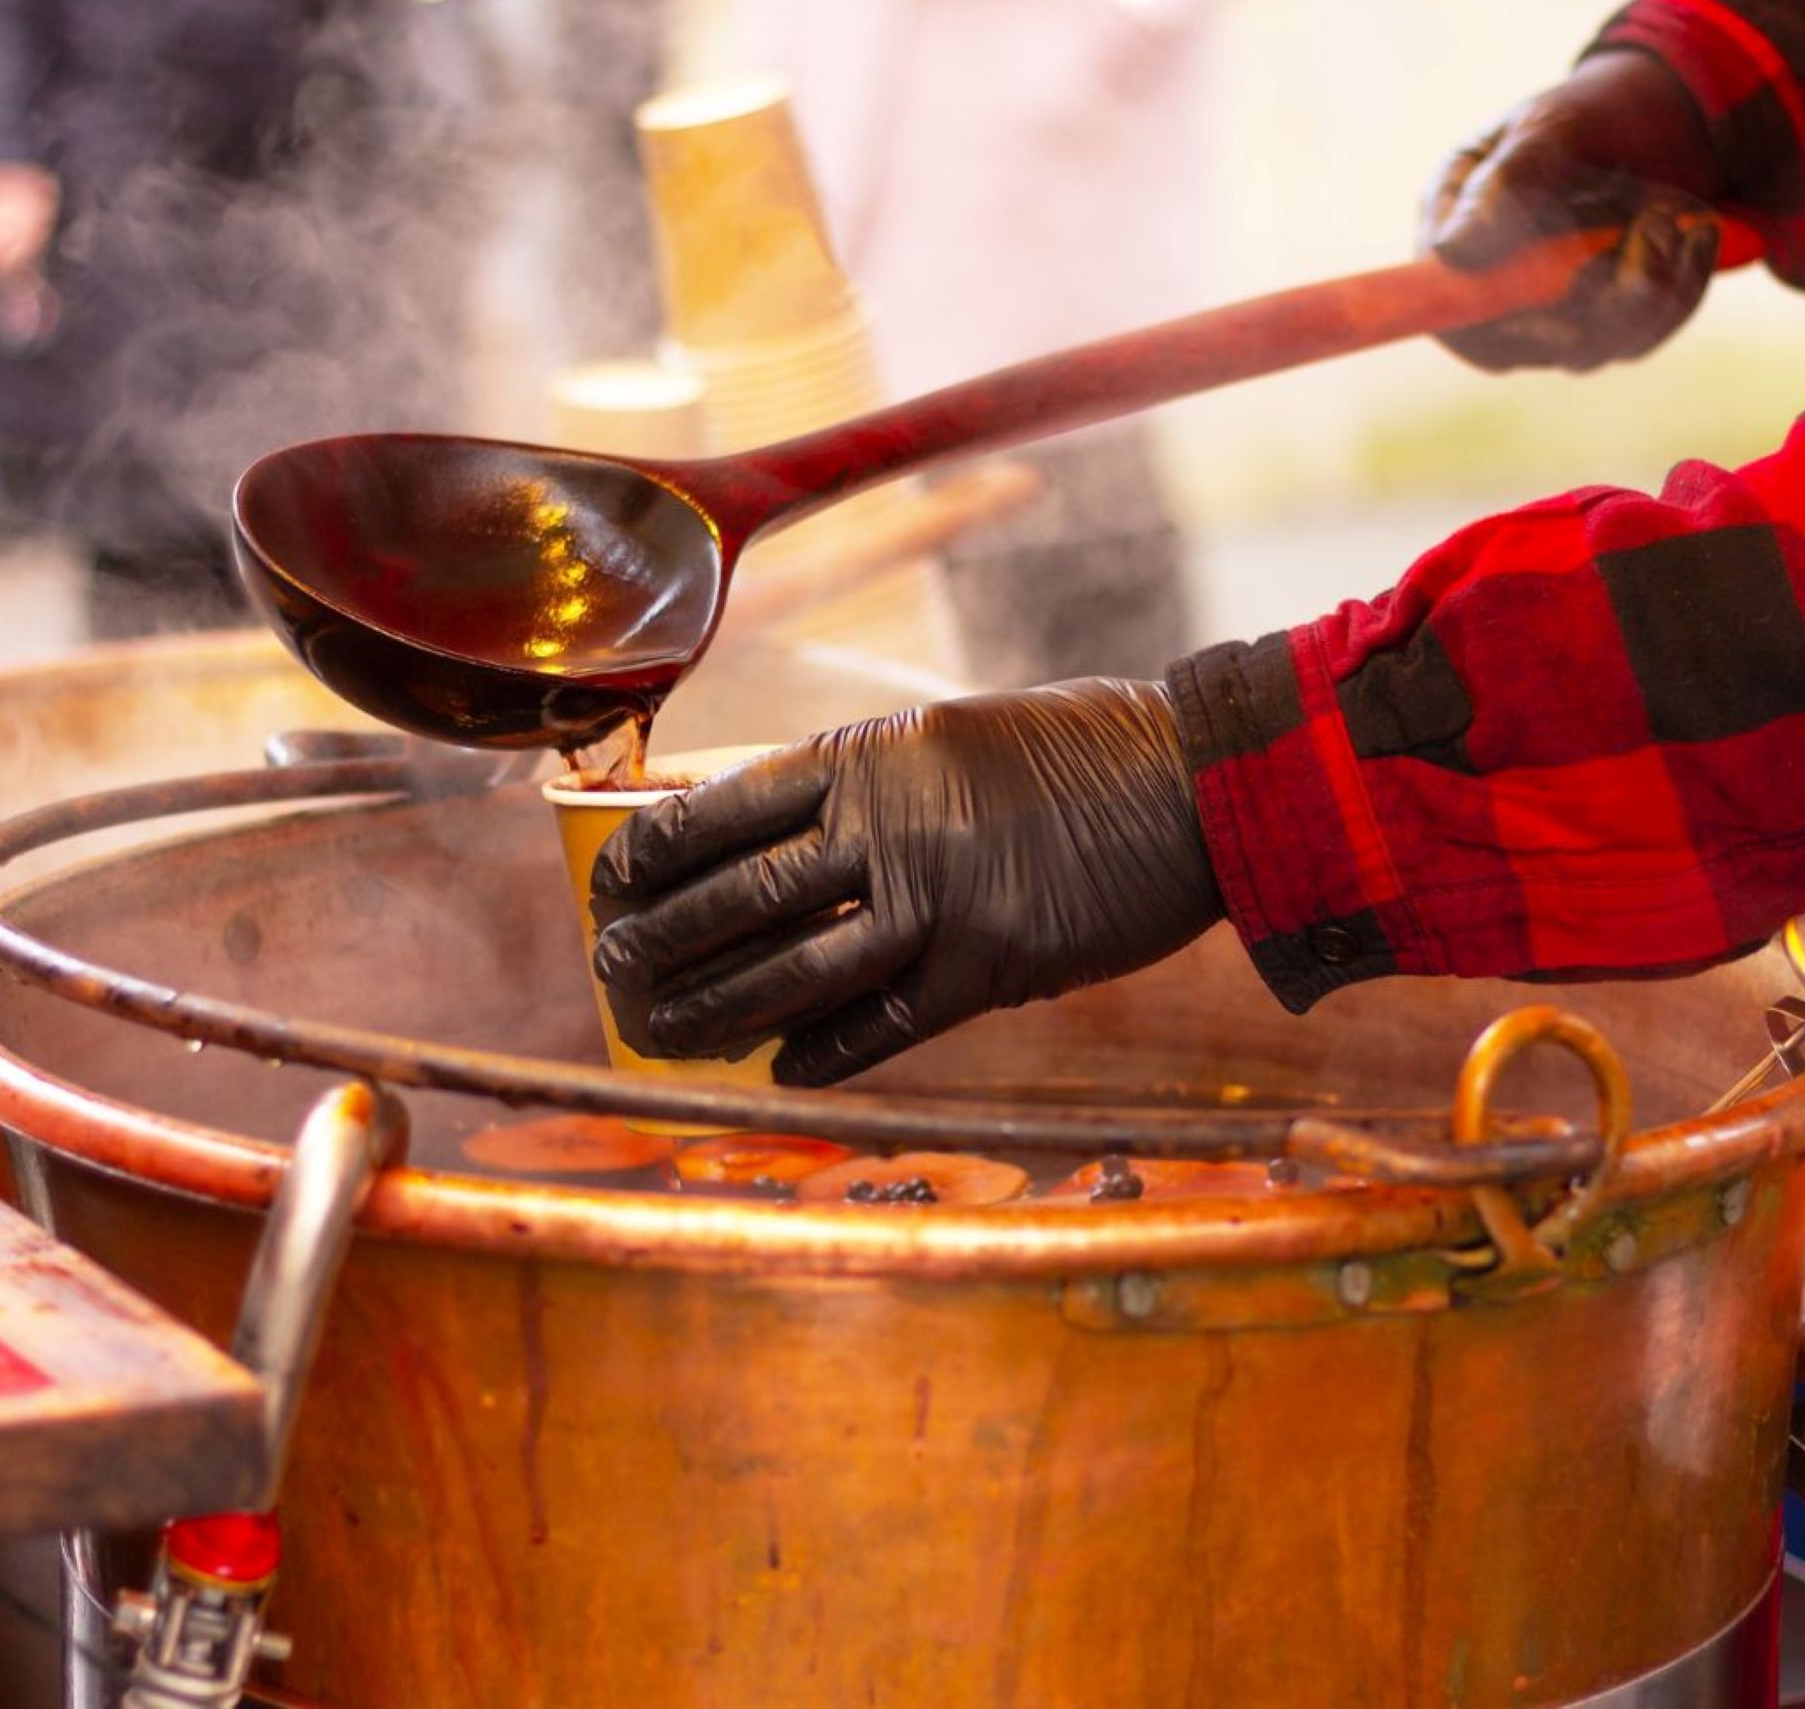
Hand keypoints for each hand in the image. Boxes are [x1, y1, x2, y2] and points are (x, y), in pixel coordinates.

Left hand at [591, 678, 1219, 1086]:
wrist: (1191, 786)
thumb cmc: (1071, 749)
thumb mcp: (948, 734)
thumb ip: (865, 781)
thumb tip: (775, 832)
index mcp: (872, 756)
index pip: (726, 809)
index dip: (656, 854)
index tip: (613, 885)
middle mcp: (891, 829)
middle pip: (742, 899)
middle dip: (663, 941)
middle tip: (614, 972)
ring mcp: (938, 904)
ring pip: (795, 972)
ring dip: (718, 1010)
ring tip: (663, 1032)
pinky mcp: (989, 970)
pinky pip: (882, 1024)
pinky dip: (824, 1052)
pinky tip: (783, 1069)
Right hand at [1423, 50, 1724, 371]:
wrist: (1660, 120)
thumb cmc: (1588, 115)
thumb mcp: (1548, 128)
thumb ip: (1504, 182)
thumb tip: (1451, 252)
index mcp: (1451, 237)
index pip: (1450, 309)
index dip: (1498, 313)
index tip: (1578, 268)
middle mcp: (1487, 293)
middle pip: (1526, 344)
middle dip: (1599, 288)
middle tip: (1653, 216)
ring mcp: (1543, 323)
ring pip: (1590, 348)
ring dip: (1648, 283)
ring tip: (1672, 211)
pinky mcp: (1601, 332)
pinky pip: (1638, 337)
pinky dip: (1678, 288)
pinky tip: (1698, 233)